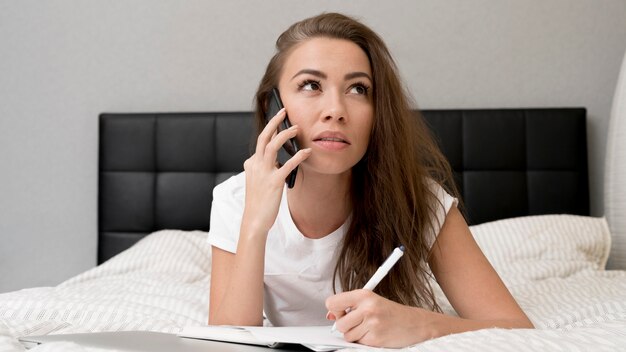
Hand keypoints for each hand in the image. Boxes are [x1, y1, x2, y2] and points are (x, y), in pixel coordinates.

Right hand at [242, 108, 311, 234]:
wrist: (254, 220)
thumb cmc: (259, 202)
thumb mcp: (258, 181)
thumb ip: (265, 169)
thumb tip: (279, 160)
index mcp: (251, 164)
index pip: (260, 142)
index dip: (270, 128)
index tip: (279, 119)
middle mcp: (255, 165)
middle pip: (263, 137)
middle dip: (274, 121)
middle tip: (284, 110)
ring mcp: (263, 173)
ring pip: (272, 145)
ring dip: (284, 134)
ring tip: (296, 128)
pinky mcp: (274, 182)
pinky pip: (288, 164)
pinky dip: (298, 156)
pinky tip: (307, 152)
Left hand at [326, 289, 435, 347]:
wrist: (415, 323)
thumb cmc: (391, 312)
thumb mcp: (370, 301)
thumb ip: (349, 306)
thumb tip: (329, 315)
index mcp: (364, 295)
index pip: (332, 302)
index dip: (334, 310)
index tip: (340, 312)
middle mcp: (367, 308)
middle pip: (339, 324)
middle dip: (346, 326)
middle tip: (358, 322)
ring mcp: (372, 324)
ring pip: (348, 335)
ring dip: (355, 334)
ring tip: (369, 327)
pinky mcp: (375, 339)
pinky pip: (359, 343)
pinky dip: (365, 341)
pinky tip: (375, 334)